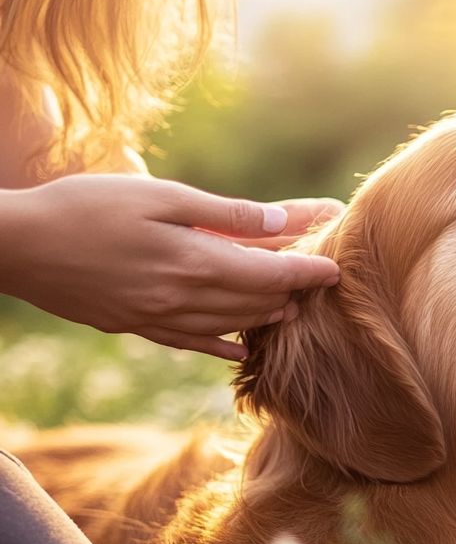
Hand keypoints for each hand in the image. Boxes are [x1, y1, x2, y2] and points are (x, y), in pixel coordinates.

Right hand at [0, 175, 340, 359]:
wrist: (17, 245)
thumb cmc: (87, 205)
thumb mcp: (161, 195)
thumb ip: (224, 213)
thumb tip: (280, 219)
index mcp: (196, 261)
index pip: (271, 272)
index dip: (307, 270)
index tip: (336, 267)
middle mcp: (184, 298)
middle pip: (256, 300)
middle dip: (293, 290)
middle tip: (319, 282)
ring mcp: (158, 318)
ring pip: (229, 324)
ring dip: (264, 316)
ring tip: (290, 307)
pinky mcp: (135, 326)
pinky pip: (190, 343)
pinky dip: (221, 345)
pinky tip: (239, 348)